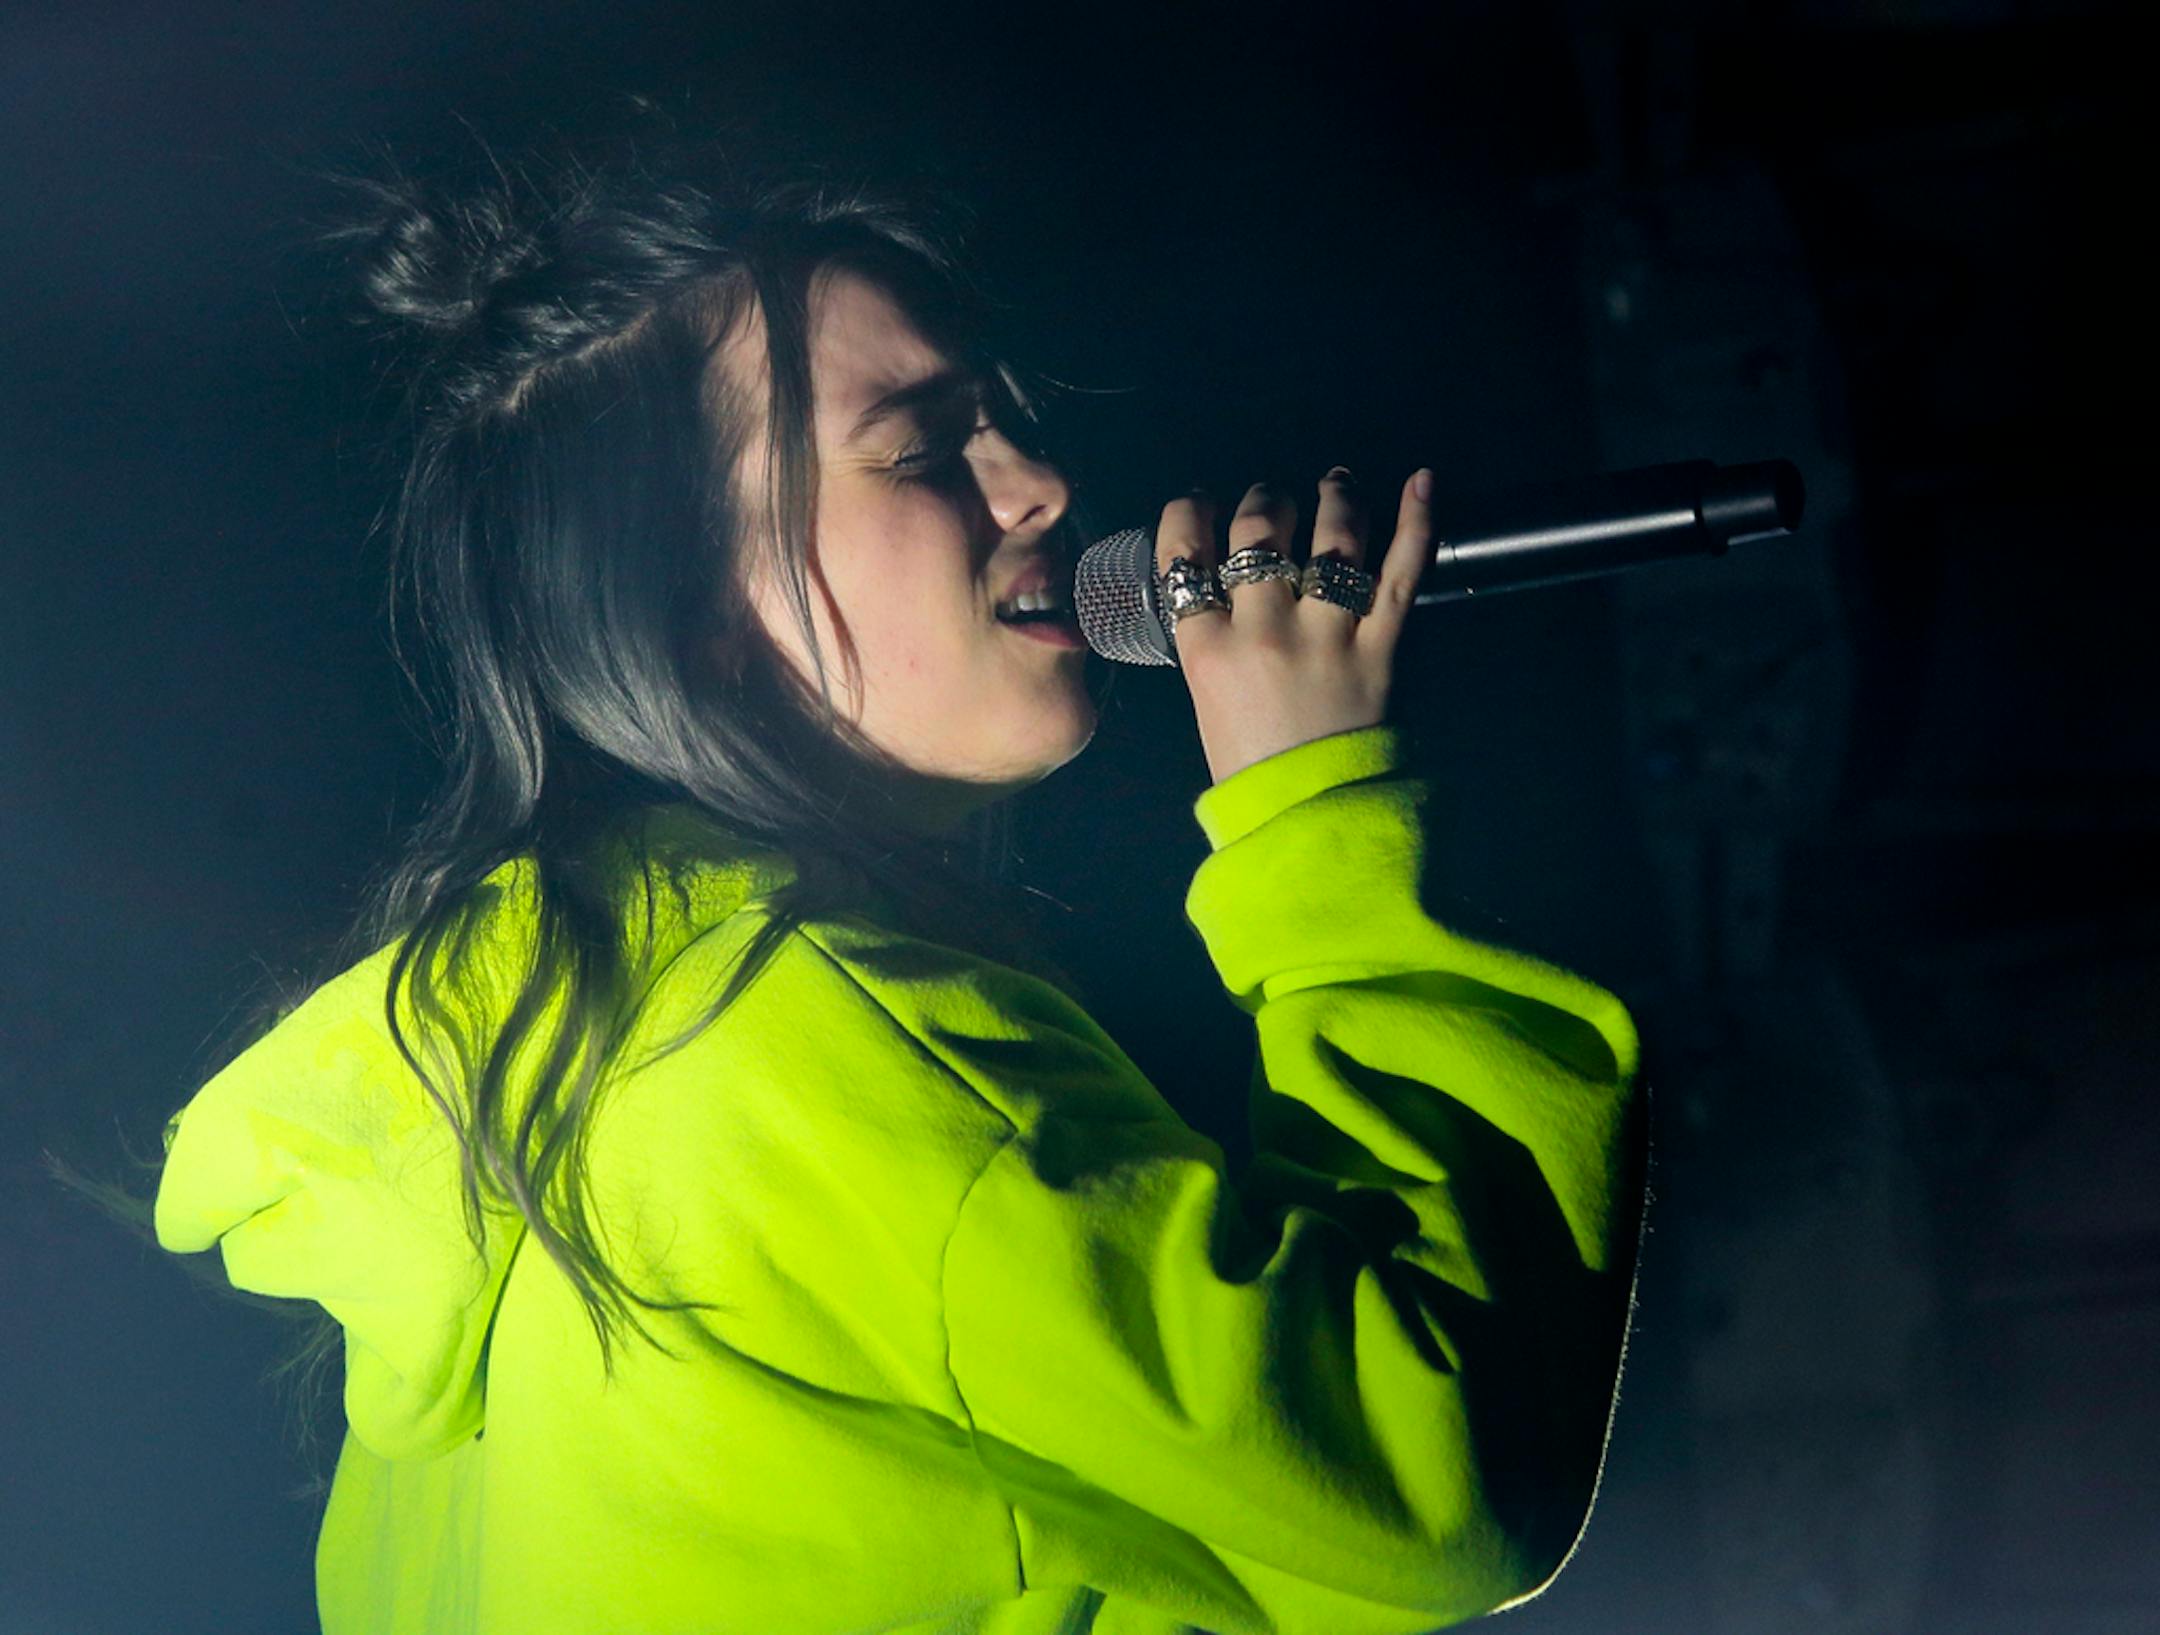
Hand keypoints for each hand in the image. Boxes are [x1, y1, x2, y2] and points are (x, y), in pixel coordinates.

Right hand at [1157, 466, 1431, 784]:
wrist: (1311, 822)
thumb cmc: (1252, 771)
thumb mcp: (1206, 703)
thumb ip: (1210, 642)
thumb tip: (1217, 588)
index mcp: (1207, 651)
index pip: (1184, 556)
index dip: (1187, 514)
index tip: (1197, 501)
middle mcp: (1264, 632)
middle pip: (1259, 535)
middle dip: (1264, 502)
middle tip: (1272, 500)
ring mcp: (1327, 637)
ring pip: (1332, 540)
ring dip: (1335, 500)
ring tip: (1336, 483)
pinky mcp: (1383, 649)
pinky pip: (1402, 572)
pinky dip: (1415, 523)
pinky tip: (1421, 481)